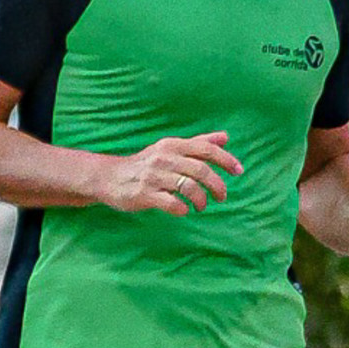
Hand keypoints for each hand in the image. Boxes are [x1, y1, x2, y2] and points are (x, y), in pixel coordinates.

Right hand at [98, 132, 243, 215]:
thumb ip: (198, 143)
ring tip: (201, 206)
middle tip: (222, 197)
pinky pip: (171, 203)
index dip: (226, 160)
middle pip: (201, 170)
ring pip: (189, 187)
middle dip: (217, 185)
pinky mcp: (145, 194)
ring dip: (201, 200)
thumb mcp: (171, 149)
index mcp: (172, 145)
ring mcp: (154, 176)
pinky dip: (183, 209)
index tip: (239, 171)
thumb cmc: (146, 164)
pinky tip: (184, 211)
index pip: (205, 149)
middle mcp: (164, 158)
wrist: (109, 177)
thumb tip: (225, 137)